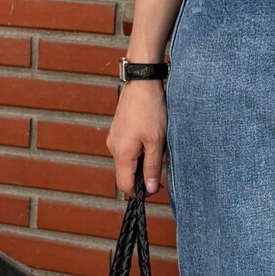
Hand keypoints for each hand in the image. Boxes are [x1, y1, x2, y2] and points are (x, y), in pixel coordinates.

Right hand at [106, 81, 166, 198]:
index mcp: (121, 154)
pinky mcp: (118, 131)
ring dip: (141, 164)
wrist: (142, 83)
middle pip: (125, 175)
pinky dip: (137, 153)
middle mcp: (113, 148)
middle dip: (142, 178)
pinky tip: (150, 143)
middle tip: (161, 171)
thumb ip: (152, 168)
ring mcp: (114, 139)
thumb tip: (151, 189)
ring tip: (157, 152)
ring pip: (126, 162)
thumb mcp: (156, 142)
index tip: (156, 188)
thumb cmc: (150, 110)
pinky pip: (126, 150)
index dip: (140, 192)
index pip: (124, 186)